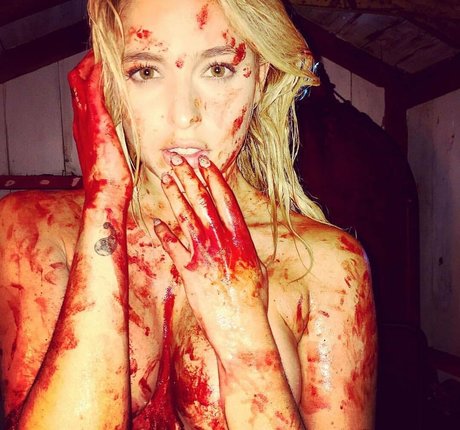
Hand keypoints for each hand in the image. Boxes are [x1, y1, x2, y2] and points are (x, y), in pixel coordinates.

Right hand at [68, 51, 132, 199]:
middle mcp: (82, 123)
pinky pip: (93, 91)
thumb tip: (123, 138)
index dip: (89, 79)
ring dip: (90, 65)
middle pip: (76, 83)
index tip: (102, 70)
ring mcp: (87, 122)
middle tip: (100, 56)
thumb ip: (113, 142)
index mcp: (86, 130)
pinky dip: (96, 75)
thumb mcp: (111, 157)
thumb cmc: (111, 180)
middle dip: (87, 66)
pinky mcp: (98, 124)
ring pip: (79, 82)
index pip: (82, 96)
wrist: (106, 193)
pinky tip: (104, 66)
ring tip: (101, 54)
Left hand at [153, 155, 268, 357]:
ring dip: (174, 195)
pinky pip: (172, 246)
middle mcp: (221, 240)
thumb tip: (238, 237)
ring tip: (165, 178)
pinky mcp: (189, 270)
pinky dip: (164, 233)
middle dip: (189, 177)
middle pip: (202, 201)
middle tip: (177, 159)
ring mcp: (204, 254)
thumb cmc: (254, 299)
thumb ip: (244, 248)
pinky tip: (156, 221)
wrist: (242, 326)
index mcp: (240, 236)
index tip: (203, 161)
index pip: (224, 198)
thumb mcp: (256, 267)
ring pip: (185, 217)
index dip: (212, 177)